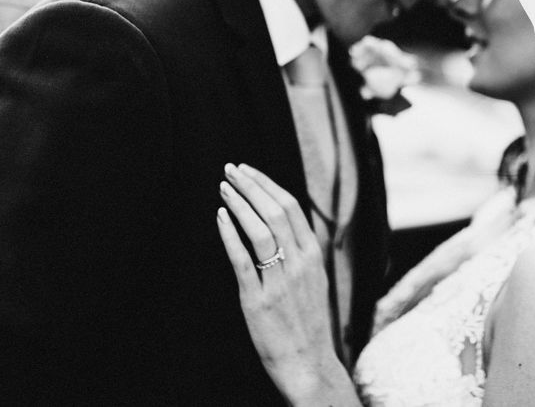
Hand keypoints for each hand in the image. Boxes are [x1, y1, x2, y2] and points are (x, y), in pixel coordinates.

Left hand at [217, 163, 355, 404]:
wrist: (308, 363)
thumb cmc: (308, 321)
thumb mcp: (313, 279)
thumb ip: (300, 251)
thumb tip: (282, 222)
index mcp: (313, 254)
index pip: (290, 207)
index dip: (267, 184)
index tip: (248, 170)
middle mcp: (299, 262)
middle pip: (275, 211)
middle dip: (251, 186)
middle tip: (231, 170)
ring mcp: (280, 281)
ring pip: (260, 230)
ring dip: (240, 203)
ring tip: (223, 188)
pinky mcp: (259, 300)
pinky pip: (243, 260)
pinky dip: (231, 235)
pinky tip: (220, 218)